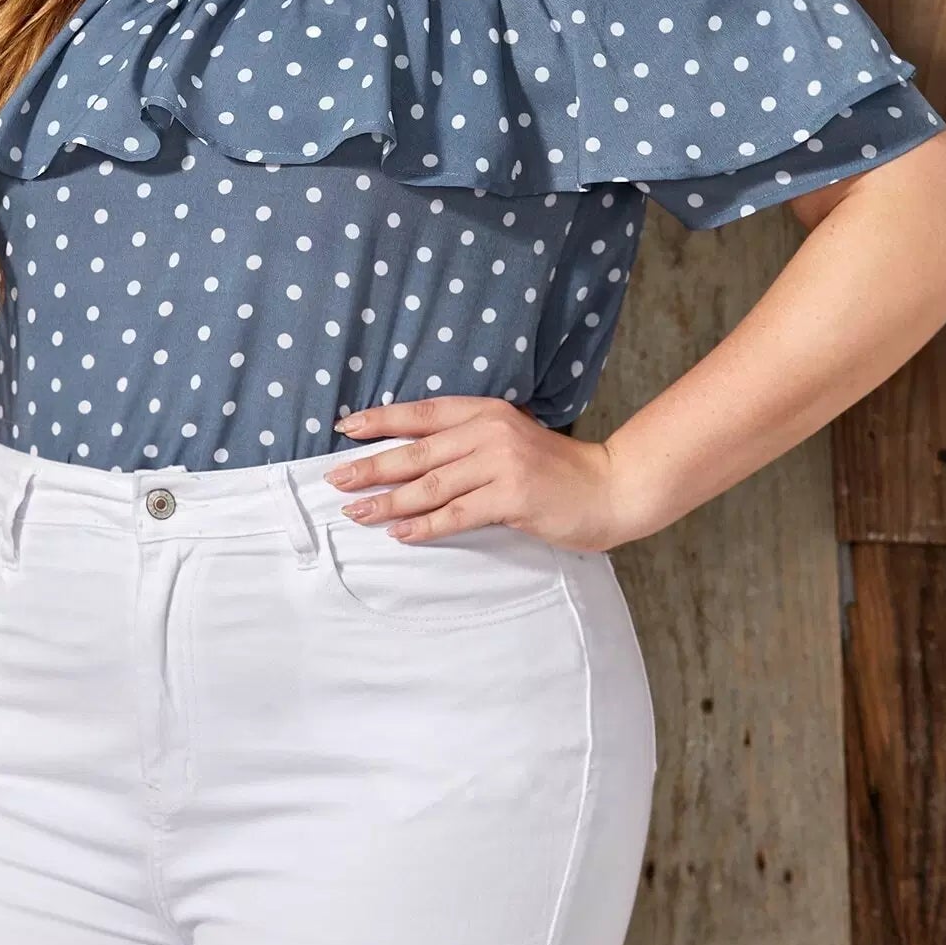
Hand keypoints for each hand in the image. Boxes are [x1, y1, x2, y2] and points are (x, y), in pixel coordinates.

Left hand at [324, 396, 641, 552]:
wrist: (610, 488)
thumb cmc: (556, 471)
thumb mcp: (510, 439)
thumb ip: (469, 441)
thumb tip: (414, 455)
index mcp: (486, 411)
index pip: (422, 413)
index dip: (381, 420)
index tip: (345, 429)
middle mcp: (490, 431)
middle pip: (417, 451)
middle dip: (372, 466)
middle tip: (335, 480)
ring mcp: (501, 463)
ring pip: (431, 485)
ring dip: (389, 501)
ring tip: (357, 512)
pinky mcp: (512, 496)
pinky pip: (457, 514)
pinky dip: (425, 526)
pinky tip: (400, 533)